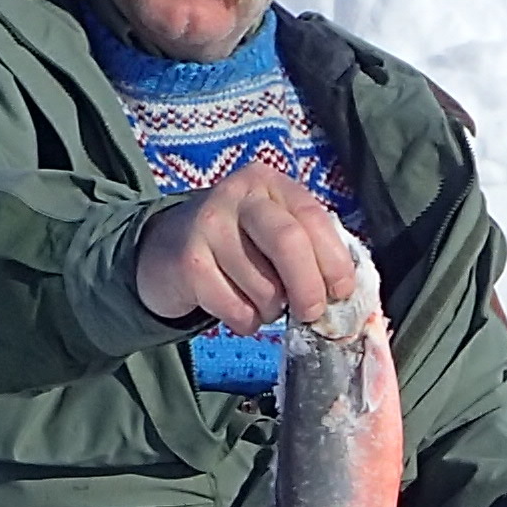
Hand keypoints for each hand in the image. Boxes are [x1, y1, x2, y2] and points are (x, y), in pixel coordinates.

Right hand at [134, 162, 362, 330]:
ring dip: (273, 310)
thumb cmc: (237, 244)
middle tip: (311, 314)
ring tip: (262, 303)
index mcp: (269, 183)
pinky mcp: (189, 263)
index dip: (335, 261)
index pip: (313, 218)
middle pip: (289, 243)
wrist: (163, 249)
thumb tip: (343, 291)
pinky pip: (236, 308)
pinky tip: (237, 310)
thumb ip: (307, 246)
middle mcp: (238, 196)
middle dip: (309, 288)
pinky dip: (247, 322)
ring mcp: (209, 226)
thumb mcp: (271, 228)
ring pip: (264, 286)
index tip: (341, 292)